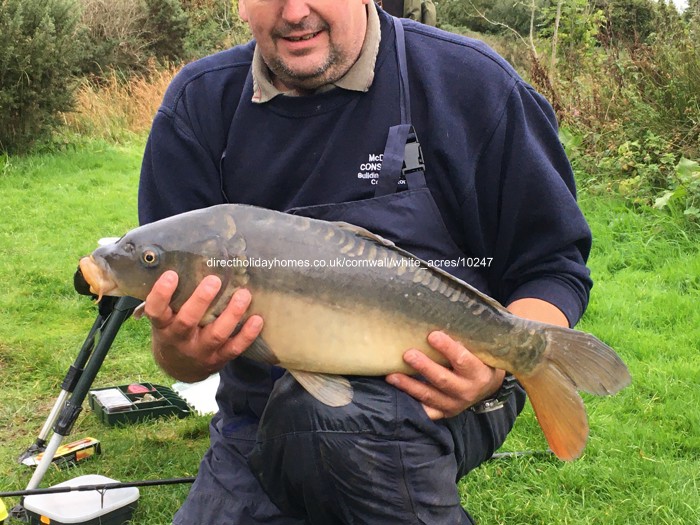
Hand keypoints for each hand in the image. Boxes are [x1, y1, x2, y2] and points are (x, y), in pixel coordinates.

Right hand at [143, 270, 262, 382]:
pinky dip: (247, 335)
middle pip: (187, 321)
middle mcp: (180, 339)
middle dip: (201, 301)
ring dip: (231, 314)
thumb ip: (173, 297)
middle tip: (214, 280)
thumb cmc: (174, 330)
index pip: (156, 310)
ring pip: (216, 334)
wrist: (180, 367)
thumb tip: (184, 258)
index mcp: (163, 326)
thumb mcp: (166, 317)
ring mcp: (200, 351)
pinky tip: (257, 319)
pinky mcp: (218, 358)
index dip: (162, 294)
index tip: (171, 274)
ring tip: (244, 294)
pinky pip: (234, 348)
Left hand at [386, 331, 504, 419]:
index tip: (431, 335)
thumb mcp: (477, 349)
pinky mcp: (444, 413)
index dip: (447, 348)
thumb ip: (462, 338)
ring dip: (409, 386)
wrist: (487, 386)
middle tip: (407, 354)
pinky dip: (411, 402)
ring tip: (391, 376)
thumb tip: (437, 315)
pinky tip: (396, 393)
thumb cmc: (478, 359)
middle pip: (442, 379)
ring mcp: (454, 405)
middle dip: (424, 367)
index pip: (462, 359)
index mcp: (478, 373)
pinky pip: (425, 410)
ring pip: (429, 396)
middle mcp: (467, 391)